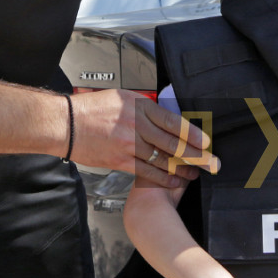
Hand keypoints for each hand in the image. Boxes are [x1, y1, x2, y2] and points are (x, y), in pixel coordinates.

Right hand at [68, 89, 218, 186]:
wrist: (66, 125)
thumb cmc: (90, 109)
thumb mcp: (122, 97)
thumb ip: (144, 106)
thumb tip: (162, 114)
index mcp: (139, 106)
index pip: (173, 122)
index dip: (193, 134)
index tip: (207, 142)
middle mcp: (136, 125)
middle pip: (173, 143)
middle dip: (196, 155)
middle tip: (211, 162)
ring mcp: (129, 145)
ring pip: (163, 159)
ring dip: (182, 168)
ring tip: (196, 172)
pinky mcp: (120, 161)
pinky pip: (147, 171)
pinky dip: (163, 177)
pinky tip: (174, 180)